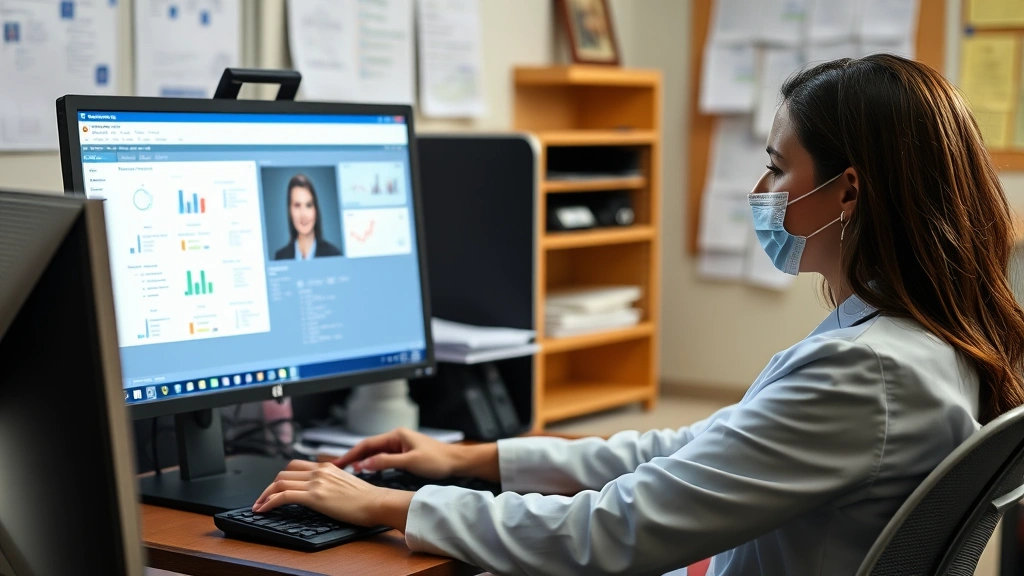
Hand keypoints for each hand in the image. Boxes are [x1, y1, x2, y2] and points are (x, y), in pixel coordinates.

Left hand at [253, 460, 412, 529]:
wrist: (377, 502)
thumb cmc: (367, 498)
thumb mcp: (346, 483)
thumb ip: (331, 482)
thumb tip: (322, 491)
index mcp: (327, 467)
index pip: (295, 466)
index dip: (280, 478)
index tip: (274, 488)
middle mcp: (319, 471)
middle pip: (283, 473)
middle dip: (269, 486)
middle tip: (263, 498)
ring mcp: (316, 483)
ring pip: (279, 483)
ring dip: (264, 495)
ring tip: (258, 506)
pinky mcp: (314, 496)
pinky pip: (283, 496)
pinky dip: (269, 502)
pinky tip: (264, 510)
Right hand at [334, 427, 497, 480]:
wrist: (457, 462)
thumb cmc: (438, 460)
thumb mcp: (410, 462)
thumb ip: (386, 462)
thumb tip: (364, 465)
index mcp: (396, 435)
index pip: (367, 444)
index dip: (350, 453)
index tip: (337, 462)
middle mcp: (396, 438)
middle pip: (368, 447)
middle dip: (352, 457)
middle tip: (336, 468)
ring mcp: (400, 445)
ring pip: (375, 453)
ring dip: (361, 461)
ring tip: (346, 471)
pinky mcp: (404, 454)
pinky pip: (383, 458)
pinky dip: (372, 464)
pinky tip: (366, 471)